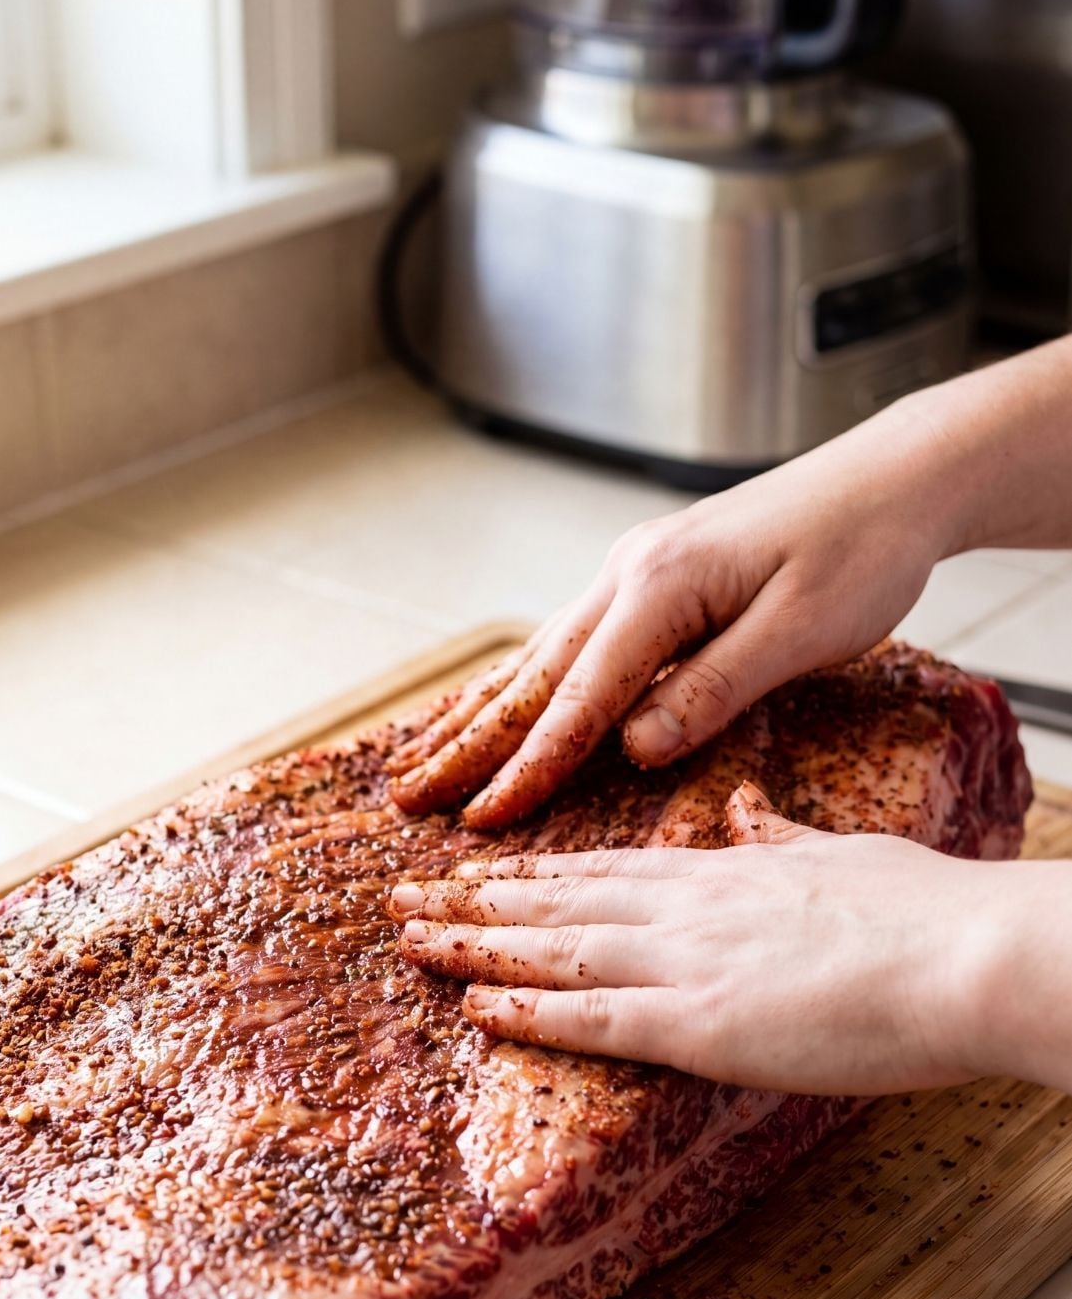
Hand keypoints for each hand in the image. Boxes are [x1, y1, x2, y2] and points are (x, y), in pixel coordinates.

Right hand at [387, 400, 956, 829]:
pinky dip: (520, 683)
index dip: (530, 765)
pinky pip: (567, 643)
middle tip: (405, 794)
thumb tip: (633, 748)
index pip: (580, 697)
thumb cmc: (861, 550)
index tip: (482, 820)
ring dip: (476, 713)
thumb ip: (713, 688)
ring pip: (536, 655)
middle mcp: (629, 574)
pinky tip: (495, 705)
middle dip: (465, 741)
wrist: (893, 479)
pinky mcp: (651, 582)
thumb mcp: (801, 630)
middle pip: (532, 674)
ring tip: (419, 757)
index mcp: (661, 586)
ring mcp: (633, 573)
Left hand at [388, 785, 1019, 1096]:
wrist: (965, 953)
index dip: (533, 873)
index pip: (603, 870)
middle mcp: (686, 909)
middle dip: (475, 899)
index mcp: (721, 872)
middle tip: (404, 896)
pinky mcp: (699, 1024)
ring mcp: (685, 963)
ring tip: (410, 939)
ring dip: (474, 945)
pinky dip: (529, 1011)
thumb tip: (748, 812)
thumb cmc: (924, 911)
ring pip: (553, 950)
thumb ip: (781, 838)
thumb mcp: (842, 853)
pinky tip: (476, 1006)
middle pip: (556, 901)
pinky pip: (593, 1018)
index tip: (480, 870)